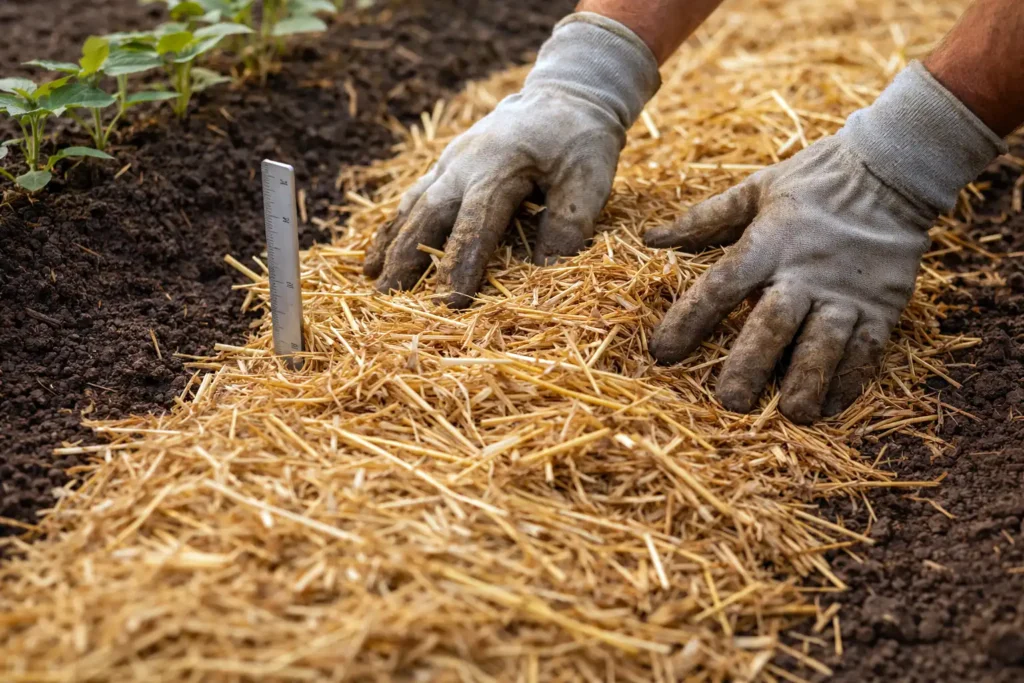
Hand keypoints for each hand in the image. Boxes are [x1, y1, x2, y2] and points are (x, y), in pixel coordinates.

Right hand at [364, 13, 659, 308]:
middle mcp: (464, 164)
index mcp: (500, 167)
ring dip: (391, 246)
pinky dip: (391, 230)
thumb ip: (569, 222)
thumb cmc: (579, 140)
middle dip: (408, 259)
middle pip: (428, 216)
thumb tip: (545, 269)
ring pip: (412, 208)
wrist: (562, 96)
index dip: (462, 263)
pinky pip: (411, 200)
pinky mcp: (444, 168)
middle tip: (390, 300)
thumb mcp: (590, 177)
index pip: (476, 222)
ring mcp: (449, 164)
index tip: (452, 300)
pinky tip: (374, 259)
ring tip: (372, 282)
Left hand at [645, 62, 1005, 422]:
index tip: (661, 354)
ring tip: (792, 414)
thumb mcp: (756, 189)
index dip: (688, 320)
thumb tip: (651, 237)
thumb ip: (704, 220)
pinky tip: (829, 406)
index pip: (720, 286)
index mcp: (768, 242)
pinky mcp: (883, 305)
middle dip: (750, 365)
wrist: (895, 166)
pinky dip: (849, 381)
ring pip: (824, 345)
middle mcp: (805, 272)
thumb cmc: (815, 180)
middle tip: (729, 402)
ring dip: (807, 382)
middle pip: (772, 325)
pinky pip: (866, 351)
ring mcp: (847, 292)